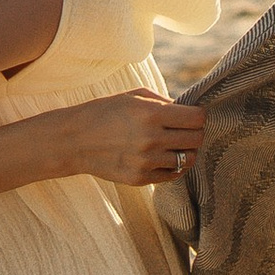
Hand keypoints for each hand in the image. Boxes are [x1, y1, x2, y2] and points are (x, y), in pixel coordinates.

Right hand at [63, 90, 207, 188]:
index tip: (192, 115)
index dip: (199, 115)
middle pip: (196, 139)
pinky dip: (174, 166)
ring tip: (175, 144)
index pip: (197, 118)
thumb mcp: (134, 96)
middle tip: (185, 130)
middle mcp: (151, 139)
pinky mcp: (140, 178)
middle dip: (195, 133)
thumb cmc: (106, 112)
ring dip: (186, 151)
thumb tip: (190, 111)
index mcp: (152, 114)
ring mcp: (146, 161)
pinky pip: (172, 175)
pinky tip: (165, 157)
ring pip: (187, 159)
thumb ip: (165, 102)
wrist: (75, 141)